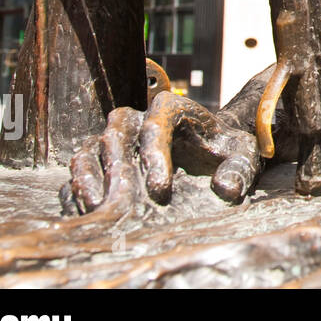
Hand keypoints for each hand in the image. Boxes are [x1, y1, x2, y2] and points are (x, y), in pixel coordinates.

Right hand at [63, 92, 263, 213]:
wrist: (210, 160)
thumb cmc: (225, 153)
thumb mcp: (243, 156)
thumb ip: (239, 170)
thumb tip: (225, 187)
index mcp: (172, 109)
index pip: (157, 126)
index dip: (155, 157)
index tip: (161, 191)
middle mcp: (138, 119)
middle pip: (116, 133)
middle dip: (116, 166)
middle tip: (121, 200)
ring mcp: (116, 139)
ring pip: (91, 149)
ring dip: (89, 178)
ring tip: (96, 208)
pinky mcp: (101, 160)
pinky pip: (81, 170)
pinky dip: (78, 189)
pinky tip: (85, 212)